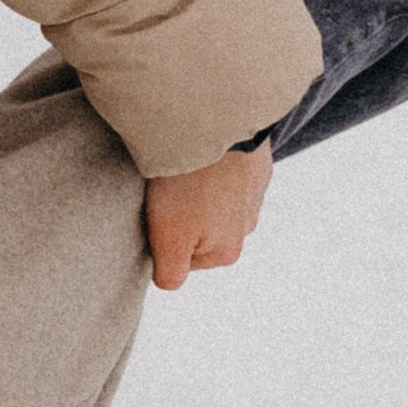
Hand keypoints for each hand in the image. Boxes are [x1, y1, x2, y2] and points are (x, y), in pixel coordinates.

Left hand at [143, 142, 272, 288]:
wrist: (219, 124)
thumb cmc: (190, 183)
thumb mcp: (170, 238)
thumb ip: (171, 272)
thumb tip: (169, 282)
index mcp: (228, 251)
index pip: (180, 259)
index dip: (159, 240)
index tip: (153, 216)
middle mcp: (247, 226)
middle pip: (197, 229)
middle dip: (179, 214)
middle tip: (164, 191)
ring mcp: (254, 192)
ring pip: (210, 200)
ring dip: (194, 188)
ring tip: (180, 170)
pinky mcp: (254, 160)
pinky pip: (224, 170)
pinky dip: (210, 164)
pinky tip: (199, 154)